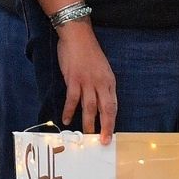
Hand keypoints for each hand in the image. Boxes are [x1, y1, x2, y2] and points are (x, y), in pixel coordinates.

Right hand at [55, 23, 117, 143]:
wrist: (79, 37)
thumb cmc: (89, 53)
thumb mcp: (102, 69)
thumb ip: (101, 85)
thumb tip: (98, 103)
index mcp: (109, 81)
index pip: (113, 105)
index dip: (111, 121)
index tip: (110, 134)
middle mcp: (101, 83)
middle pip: (105, 109)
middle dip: (105, 126)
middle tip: (102, 141)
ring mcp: (88, 82)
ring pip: (90, 106)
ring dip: (88, 122)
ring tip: (86, 135)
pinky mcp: (74, 79)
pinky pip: (72, 98)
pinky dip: (69, 110)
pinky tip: (66, 120)